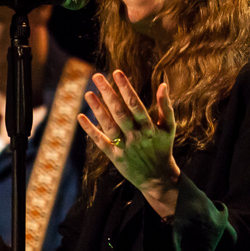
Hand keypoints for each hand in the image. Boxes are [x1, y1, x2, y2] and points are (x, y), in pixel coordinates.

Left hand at [77, 70, 179, 216]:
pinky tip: (81, 117)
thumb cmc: (162, 147)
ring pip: (108, 126)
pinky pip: (101, 141)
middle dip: (108, 93)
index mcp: (149, 128)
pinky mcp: (114, 157)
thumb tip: (163, 84)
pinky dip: (90, 130)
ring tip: (88, 93)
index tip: (117, 72)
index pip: (135, 104)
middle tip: (97, 76)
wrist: (157, 177)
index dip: (126, 88)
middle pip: (119, 112)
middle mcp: (136, 136)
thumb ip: (165, 106)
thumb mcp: (168, 127)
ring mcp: (124, 147)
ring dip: (97, 109)